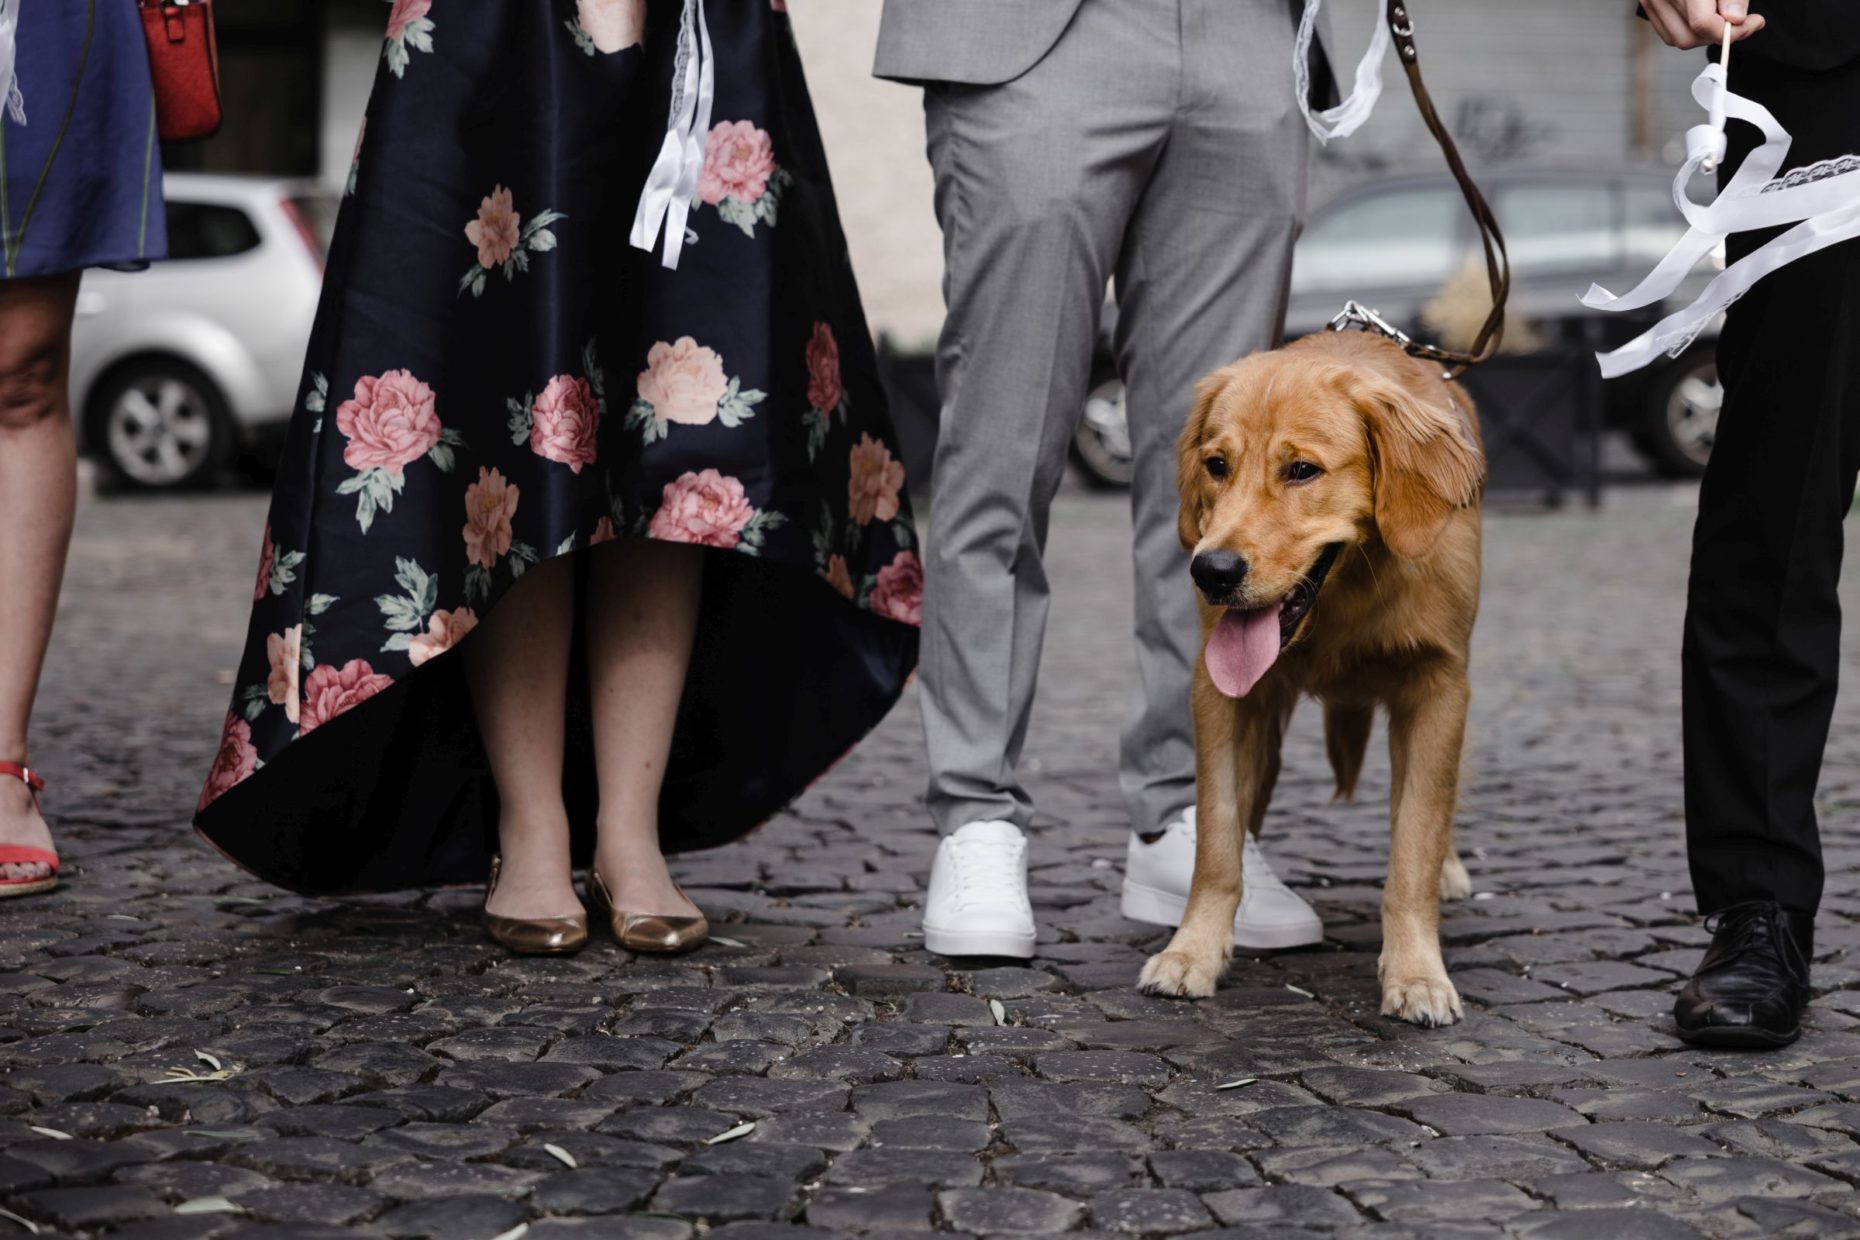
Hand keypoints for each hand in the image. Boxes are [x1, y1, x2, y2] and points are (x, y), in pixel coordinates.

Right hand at [1642, 0, 1766, 48]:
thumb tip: (1735, 21)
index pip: (1702, 24)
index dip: (1731, 31)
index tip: (1753, 23)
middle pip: (1689, 37)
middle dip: (1719, 36)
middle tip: (1743, 23)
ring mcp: (1650, 1)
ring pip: (1678, 39)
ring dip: (1704, 35)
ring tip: (1723, 18)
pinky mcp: (1648, 4)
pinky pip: (1668, 32)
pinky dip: (1688, 30)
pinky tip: (1703, 16)